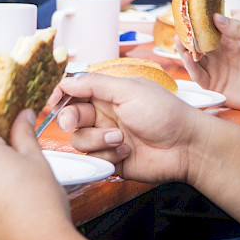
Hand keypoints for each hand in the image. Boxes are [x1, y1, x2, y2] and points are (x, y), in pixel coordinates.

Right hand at [56, 73, 202, 184]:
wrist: (187, 147)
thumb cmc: (165, 113)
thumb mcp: (128, 90)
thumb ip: (94, 84)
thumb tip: (66, 81)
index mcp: (107, 93)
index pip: (74, 91)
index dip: (60, 95)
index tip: (52, 101)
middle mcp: (104, 114)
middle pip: (70, 115)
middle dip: (69, 119)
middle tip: (72, 122)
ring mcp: (107, 138)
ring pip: (79, 140)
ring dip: (96, 139)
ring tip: (120, 138)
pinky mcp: (112, 159)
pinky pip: (93, 158)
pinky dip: (107, 154)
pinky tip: (126, 151)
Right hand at [179, 13, 239, 110]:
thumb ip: (238, 29)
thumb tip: (216, 17)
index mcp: (228, 43)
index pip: (208, 31)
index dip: (198, 23)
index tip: (189, 14)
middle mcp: (219, 56)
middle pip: (197, 44)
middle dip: (187, 36)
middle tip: (180, 27)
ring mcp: (215, 70)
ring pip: (194, 58)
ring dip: (184, 49)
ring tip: (179, 39)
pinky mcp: (214, 85)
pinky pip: (198, 75)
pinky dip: (191, 66)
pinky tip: (187, 56)